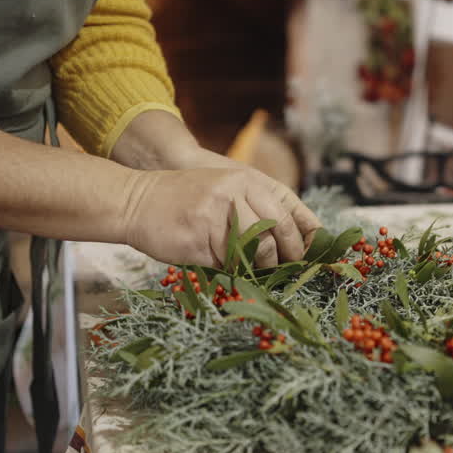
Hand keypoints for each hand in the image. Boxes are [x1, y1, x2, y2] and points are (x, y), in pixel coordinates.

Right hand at [122, 159, 320, 268]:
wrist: (136, 200)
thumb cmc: (184, 197)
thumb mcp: (225, 187)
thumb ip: (258, 206)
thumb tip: (296, 239)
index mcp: (246, 180)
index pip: (291, 213)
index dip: (307, 237)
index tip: (316, 255)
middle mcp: (235, 194)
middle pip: (279, 233)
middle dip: (288, 256)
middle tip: (289, 268)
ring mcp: (216, 216)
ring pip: (256, 252)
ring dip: (262, 267)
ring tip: (258, 270)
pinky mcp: (199, 240)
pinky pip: (228, 264)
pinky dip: (234, 272)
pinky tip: (232, 272)